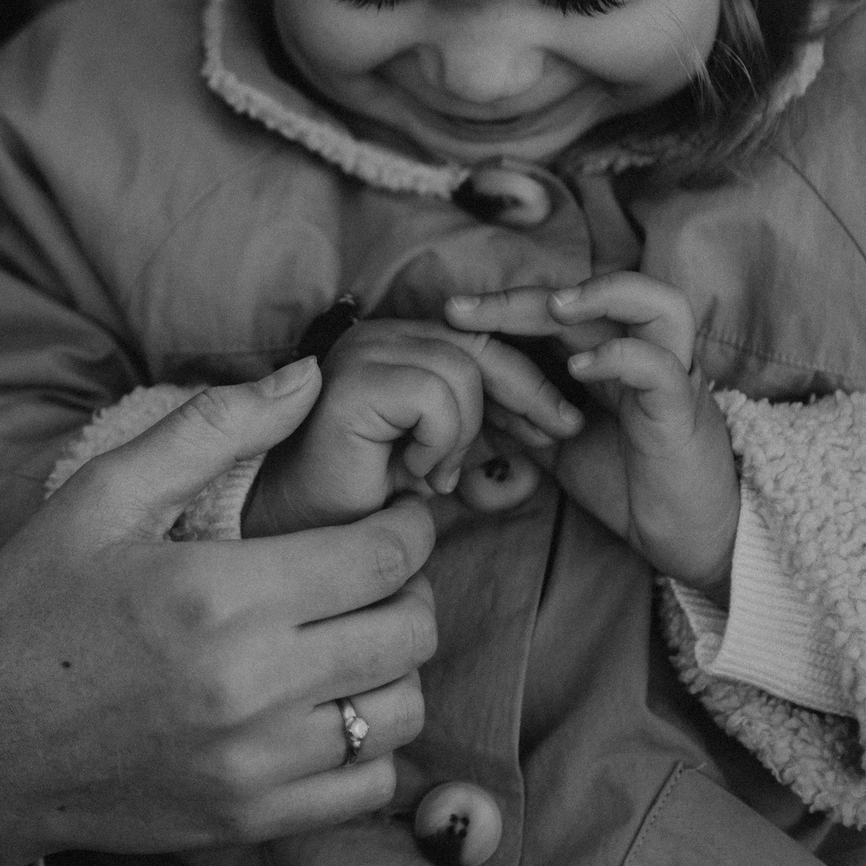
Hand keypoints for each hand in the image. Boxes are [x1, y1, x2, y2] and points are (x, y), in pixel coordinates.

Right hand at [0, 359, 438, 865]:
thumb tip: (307, 376)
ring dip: (393, 666)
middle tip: (375, 570)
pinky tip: (326, 708)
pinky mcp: (251, 817)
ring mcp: (256, 762)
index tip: (396, 514)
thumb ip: (211, 427)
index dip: (409, 526)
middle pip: (408, 632)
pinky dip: (372, 747)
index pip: (382, 556)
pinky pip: (369, 786)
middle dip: (409, 588)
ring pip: (401, 711)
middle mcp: (251, 684)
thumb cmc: (33, 604)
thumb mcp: (102, 495)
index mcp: (218, 593)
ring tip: (349, 636)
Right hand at [244, 318, 583, 537]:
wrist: (306, 530)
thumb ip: (488, 439)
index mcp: (397, 343)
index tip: (559, 425)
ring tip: (438, 474)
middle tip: (551, 438)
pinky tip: (416, 472)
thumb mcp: (445, 459)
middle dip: (527, 393)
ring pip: (461, 372)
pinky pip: (433, 397)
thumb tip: (556, 433)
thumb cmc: (367, 497)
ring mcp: (360, 352)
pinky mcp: (353, 380)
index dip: (527, 381)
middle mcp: (376, 335)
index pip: (480, 340)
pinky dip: (439, 441)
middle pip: (479, 345)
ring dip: (464, 435)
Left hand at [444, 272, 738, 592]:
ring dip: (601, 296)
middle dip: (524, 297)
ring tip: (551, 309)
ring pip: (657, 304)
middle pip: (591, 297)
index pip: (559, 310)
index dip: (505, 306)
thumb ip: (521, 413)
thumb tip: (466, 395)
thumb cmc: (628, 484)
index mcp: (612, 356)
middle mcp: (645, 353)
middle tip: (464, 310)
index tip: (450, 315)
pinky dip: (621, 356)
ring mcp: (672, 375)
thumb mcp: (558, 444)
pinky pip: (661, 367)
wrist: (687, 539)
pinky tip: (580, 368)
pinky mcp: (684, 409)